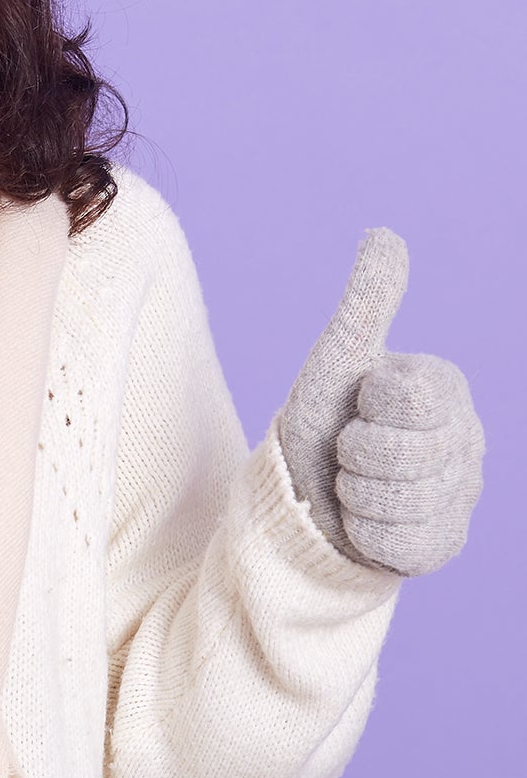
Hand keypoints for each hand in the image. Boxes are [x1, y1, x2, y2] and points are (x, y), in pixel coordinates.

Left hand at [277, 228, 483, 576]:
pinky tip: (367, 518)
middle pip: (396, 455)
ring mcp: (462, 495)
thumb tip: (383, 234)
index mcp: (445, 389)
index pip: (406, 399)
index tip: (361, 405)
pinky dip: (365, 532)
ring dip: (354, 493)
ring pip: (394, 501)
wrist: (310, 489)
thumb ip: (367, 303)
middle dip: (353, 452)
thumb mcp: (338, 358)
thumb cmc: (327, 416)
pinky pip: (398, 543)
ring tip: (355, 482)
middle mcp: (467, 440)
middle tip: (351, 449)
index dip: (366, 405)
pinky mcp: (445, 544)